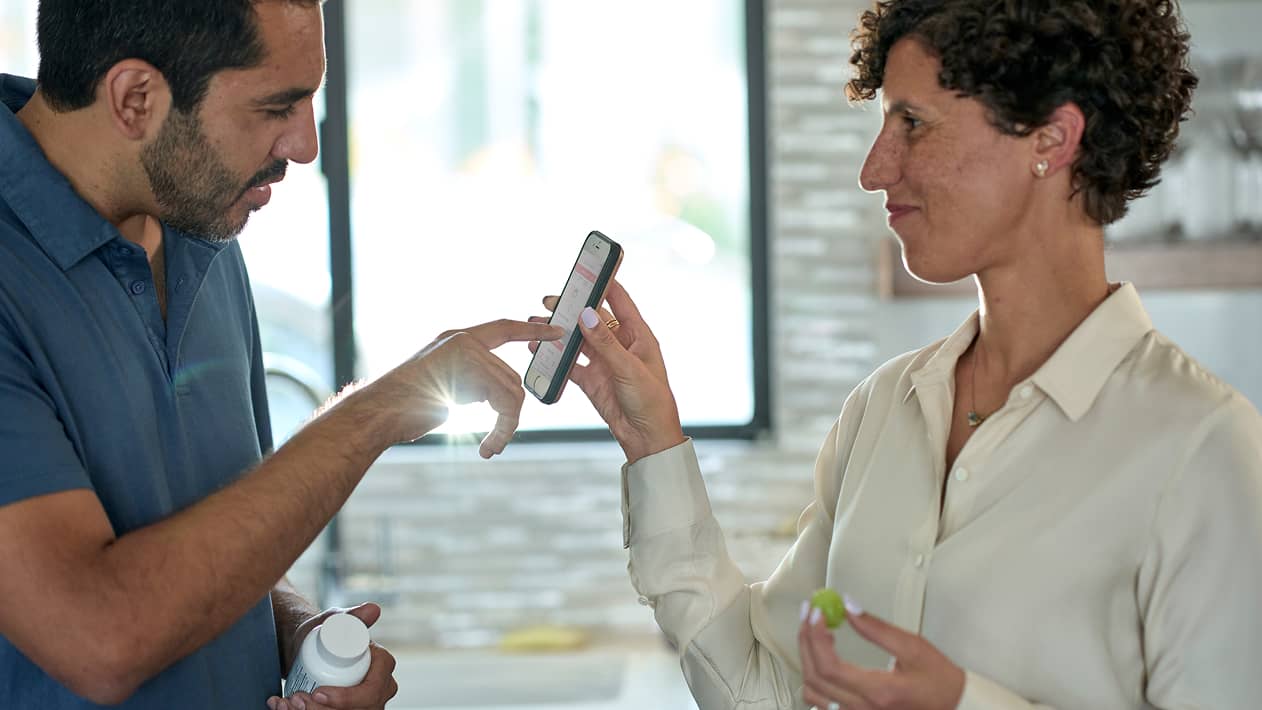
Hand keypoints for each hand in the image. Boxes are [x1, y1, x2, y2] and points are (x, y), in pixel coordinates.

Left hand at [267, 603, 397, 709]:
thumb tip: (372, 609)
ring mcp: (366, 703)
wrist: (310, 647)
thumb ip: (353, 616)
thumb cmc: (326, 633)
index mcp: (383, 665)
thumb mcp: (336, 621)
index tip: (317, 692)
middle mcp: (380, 689)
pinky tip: (286, 706)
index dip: (347, 697)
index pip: (372, 690)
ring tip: (288, 703)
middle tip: (296, 699)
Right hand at [362, 319, 562, 457]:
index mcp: (456, 341)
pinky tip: (487, 447)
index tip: (557, 330)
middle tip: (499, 441)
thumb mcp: (443, 388)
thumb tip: (497, 396)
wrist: (378, 414)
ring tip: (492, 446)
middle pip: (511, 377)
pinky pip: (505, 400)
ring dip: (507, 426)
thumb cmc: (404, 409)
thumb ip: (470, 382)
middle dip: (512, 413)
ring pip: (511, 391)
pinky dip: (502, 429)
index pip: (503, 328)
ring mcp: (464, 351)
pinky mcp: (468, 367)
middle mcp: (462, 340)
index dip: (530, 329)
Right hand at [530, 280, 684, 461]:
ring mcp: (604, 362)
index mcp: (637, 336)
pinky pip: (570, 364)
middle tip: (549, 300)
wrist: (647, 438)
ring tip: (537, 324)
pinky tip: (538, 351)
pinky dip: (555, 357)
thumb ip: (606, 343)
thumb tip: (587, 315)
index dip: (604, 284)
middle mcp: (620, 345)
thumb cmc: (652, 402)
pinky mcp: (592, 380)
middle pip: (592, 318)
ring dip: (559, 332)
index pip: (619, 301)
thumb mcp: (629, 369)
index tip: (587, 269)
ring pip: (578, 340)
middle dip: (571, 308)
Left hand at [798, 596, 964, 709]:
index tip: (816, 612)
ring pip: (812, 692)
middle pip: (815, 677)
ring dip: (808, 659)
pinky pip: (822, 702)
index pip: (829, 666)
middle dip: (806, 640)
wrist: (954, 707)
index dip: (815, 636)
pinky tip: (822, 658)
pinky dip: (815, 678)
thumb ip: (877, 628)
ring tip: (816, 633)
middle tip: (810, 614)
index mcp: (879, 692)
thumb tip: (848, 606)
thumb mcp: (914, 647)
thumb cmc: (939, 681)